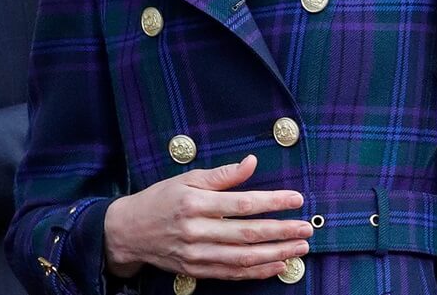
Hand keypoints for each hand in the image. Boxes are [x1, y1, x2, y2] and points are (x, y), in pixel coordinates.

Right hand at [102, 155, 310, 280]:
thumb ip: (222, 175)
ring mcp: (196, 255)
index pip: (242, 203)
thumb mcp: (187, 179)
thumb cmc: (161, 199)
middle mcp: (196, 231)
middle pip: (247, 233)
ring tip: (300, 248)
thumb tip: (252, 162)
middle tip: (306, 229)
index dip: (272, 202)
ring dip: (276, 254)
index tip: (296, 199)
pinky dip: (258, 271)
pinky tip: (278, 264)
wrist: (130, 231)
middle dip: (281, 232)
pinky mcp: (197, 271)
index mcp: (194, 203)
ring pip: (244, 258)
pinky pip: (233, 274)